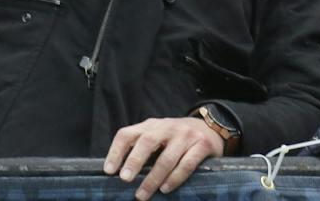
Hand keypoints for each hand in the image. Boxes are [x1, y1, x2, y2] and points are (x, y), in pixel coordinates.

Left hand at [103, 117, 223, 200]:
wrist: (210, 127)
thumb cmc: (176, 138)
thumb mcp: (158, 136)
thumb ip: (142, 147)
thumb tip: (119, 172)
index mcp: (151, 125)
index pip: (128, 133)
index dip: (116, 151)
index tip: (108, 170)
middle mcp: (167, 127)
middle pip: (148, 141)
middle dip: (135, 160)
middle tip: (125, 179)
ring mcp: (186, 135)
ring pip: (167, 157)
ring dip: (153, 178)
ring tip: (142, 195)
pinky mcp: (202, 145)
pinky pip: (186, 164)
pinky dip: (174, 178)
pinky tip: (165, 189)